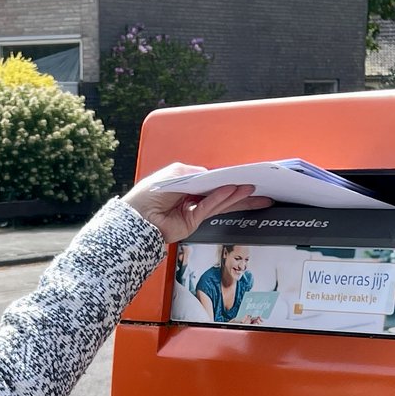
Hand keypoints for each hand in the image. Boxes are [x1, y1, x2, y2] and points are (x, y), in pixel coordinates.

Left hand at [122, 161, 271, 244]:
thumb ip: (194, 173)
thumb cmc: (149, 194)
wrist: (136, 218)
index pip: (212, 180)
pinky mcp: (192, 222)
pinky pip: (209, 208)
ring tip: (252, 189)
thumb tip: (210, 175)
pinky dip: (220, 199)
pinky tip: (232, 192)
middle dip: (239, 190)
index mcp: (188, 185)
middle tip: (258, 186)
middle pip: (221, 193)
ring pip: (219, 202)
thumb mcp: (174, 174)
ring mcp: (193, 211)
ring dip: (236, 195)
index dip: (228, 178)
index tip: (244, 174)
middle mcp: (192, 198)